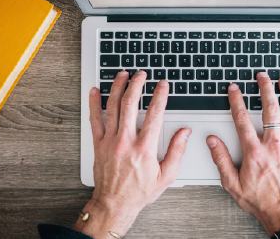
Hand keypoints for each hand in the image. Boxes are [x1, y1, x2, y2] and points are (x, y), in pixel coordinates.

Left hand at [74, 71, 190, 238]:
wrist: (114, 204)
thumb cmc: (139, 192)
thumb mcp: (166, 175)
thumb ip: (177, 151)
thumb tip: (185, 132)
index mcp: (144, 148)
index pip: (155, 113)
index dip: (160, 95)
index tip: (162, 85)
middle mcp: (126, 141)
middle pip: (130, 104)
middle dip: (137, 85)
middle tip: (141, 74)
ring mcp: (110, 141)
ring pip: (112, 107)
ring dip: (117, 87)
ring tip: (122, 75)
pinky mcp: (98, 144)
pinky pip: (94, 119)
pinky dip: (94, 103)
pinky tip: (95, 91)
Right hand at [206, 73, 279, 235]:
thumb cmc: (259, 200)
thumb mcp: (231, 183)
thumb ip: (221, 159)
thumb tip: (212, 141)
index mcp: (254, 152)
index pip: (242, 119)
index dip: (236, 101)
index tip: (234, 89)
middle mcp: (273, 146)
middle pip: (270, 110)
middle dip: (265, 89)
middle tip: (262, 76)